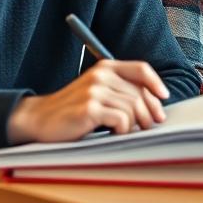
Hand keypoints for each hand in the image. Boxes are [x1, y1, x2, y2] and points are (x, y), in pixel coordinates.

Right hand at [6, 60, 168, 142]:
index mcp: (105, 67)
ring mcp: (95, 90)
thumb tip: (153, 103)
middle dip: (149, 112)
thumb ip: (119, 90)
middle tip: (150, 125)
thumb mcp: (96, 92)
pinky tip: (115, 134)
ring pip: (133, 108)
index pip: (141, 69)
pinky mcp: (90, 108)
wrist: (39, 119)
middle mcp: (101, 75)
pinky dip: (123, 130)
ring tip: (128, 132)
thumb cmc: (71, 109)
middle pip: (140, 93)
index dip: (156, 84)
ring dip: (135, 124)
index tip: (163, 98)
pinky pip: (121, 120)